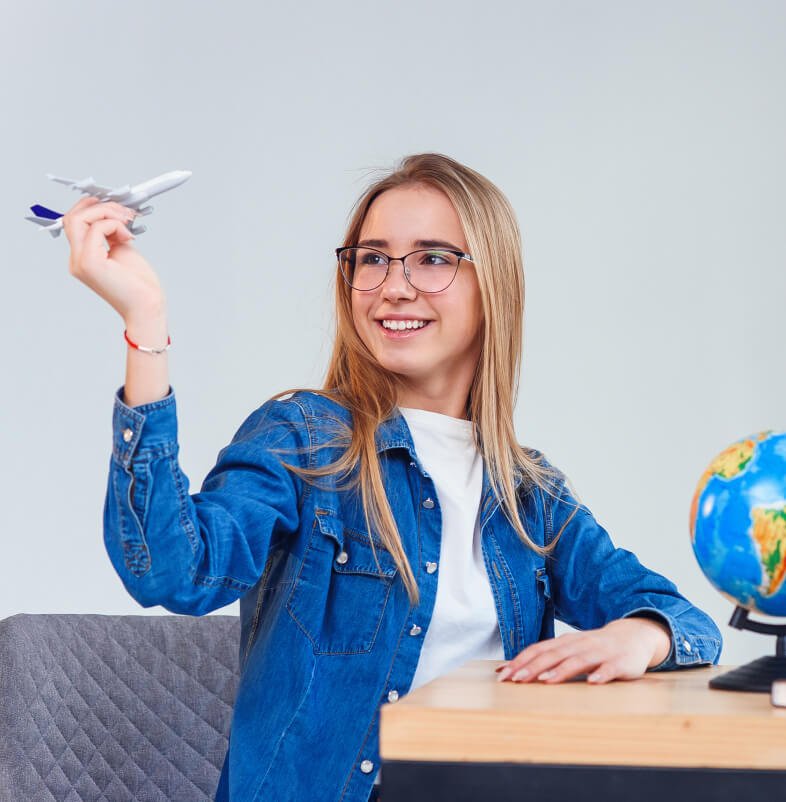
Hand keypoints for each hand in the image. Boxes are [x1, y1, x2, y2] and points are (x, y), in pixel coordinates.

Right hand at [62, 196, 165, 320]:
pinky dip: (114, 225)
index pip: (74, 223)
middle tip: (124, 212)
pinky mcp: (90, 263)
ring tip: (127, 221)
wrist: (147, 307)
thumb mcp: (123, 250)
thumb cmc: (139, 285)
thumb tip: (111, 215)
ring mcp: (80, 262)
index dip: (93, 208)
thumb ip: (112, 234)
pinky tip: (128, 237)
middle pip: (72, 217)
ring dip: (106, 212)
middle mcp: (77, 260)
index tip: (117, 208)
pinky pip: (95, 229)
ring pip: (78, 219)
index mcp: (83, 257)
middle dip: (99, 206)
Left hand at [496, 617, 671, 684]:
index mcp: (565, 643)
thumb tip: (515, 669)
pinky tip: (593, 683)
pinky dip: (601, 675)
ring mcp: (600, 653)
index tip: (503, 675)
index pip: (538, 650)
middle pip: (553, 655)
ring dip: (561, 671)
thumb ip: (547, 659)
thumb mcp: (570, 650)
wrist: (633, 636)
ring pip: (578, 661)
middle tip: (515, 680)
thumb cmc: (594, 648)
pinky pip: (609, 670)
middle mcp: (579, 645)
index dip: (520, 661)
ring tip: (546, 681)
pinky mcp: (619, 663)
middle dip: (533, 667)